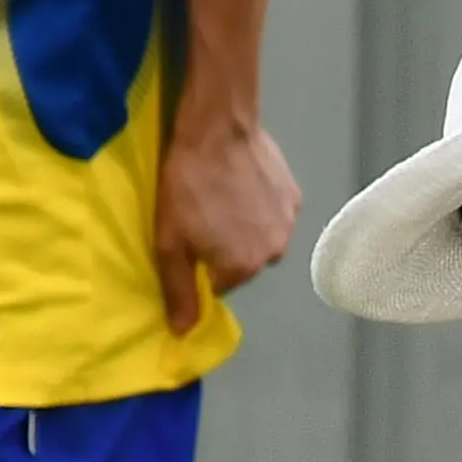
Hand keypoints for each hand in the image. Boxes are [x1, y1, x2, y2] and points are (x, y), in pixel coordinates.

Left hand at [153, 109, 299, 332]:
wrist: (217, 128)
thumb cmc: (186, 185)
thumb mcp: (168, 242)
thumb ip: (179, 290)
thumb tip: (184, 333)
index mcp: (242, 268)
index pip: (219, 285)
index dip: (200, 263)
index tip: (188, 237)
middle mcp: (273, 253)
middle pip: (245, 262)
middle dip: (227, 246)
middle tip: (203, 214)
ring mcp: (288, 223)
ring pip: (262, 237)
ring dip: (246, 226)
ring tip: (223, 196)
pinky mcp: (293, 195)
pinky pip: (275, 213)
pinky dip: (260, 205)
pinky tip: (241, 183)